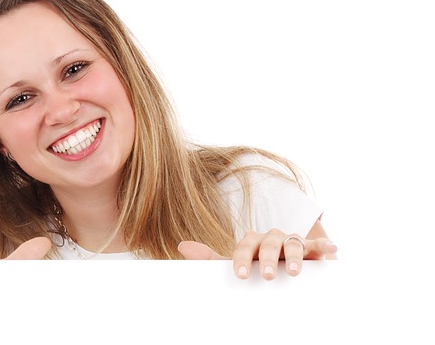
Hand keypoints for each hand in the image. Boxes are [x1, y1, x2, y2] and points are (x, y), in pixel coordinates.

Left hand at [178, 229, 336, 279]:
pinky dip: (324, 245)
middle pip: (268, 242)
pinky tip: (332, 250)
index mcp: (252, 242)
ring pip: (291, 242)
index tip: (240, 276)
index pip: (244, 246)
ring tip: (293, 272)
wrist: (283, 265)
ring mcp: (291, 241)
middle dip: (267, 259)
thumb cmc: (256, 266)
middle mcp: (271, 238)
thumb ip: (210, 258)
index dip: (241, 259)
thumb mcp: (236, 264)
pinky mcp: (311, 247)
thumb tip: (183, 247)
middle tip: (267, 276)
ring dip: (293, 255)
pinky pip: (318, 244)